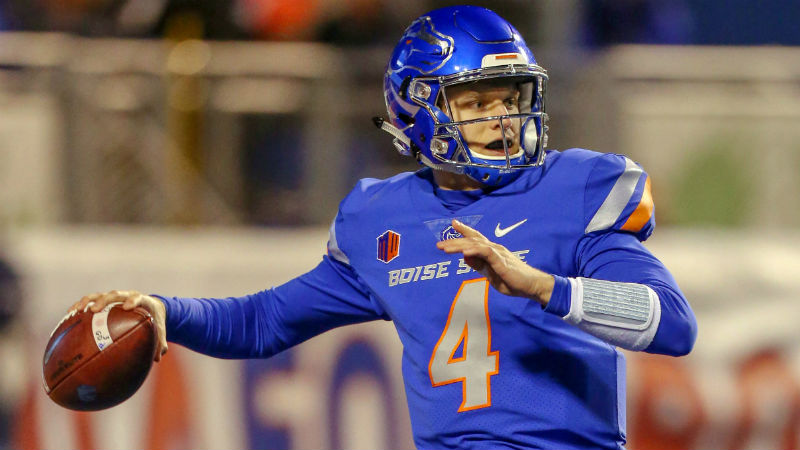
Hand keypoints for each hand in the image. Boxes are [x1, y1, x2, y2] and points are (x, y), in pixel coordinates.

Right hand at [70, 290, 168, 361]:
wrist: (151, 307)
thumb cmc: (154, 320)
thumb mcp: (160, 329)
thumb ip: (160, 342)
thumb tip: (158, 358)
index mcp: (142, 301)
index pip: (138, 298)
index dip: (133, 300)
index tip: (128, 307)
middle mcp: (126, 296)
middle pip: (114, 294)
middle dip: (104, 300)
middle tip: (95, 309)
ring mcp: (114, 298)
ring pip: (99, 295)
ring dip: (87, 302)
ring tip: (75, 311)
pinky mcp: (104, 300)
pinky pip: (90, 301)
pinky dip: (80, 306)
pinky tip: (69, 316)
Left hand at [436, 220, 553, 305]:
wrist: (531, 285)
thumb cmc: (513, 280)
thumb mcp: (491, 274)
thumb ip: (479, 266)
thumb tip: (465, 257)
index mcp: (491, 251)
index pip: (476, 238)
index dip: (464, 230)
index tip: (453, 224)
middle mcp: (494, 248)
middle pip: (471, 240)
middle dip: (454, 241)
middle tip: (439, 244)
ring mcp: (498, 253)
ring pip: (475, 244)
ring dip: (459, 245)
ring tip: (445, 248)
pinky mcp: (501, 260)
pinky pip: (486, 252)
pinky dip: (474, 251)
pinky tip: (464, 252)